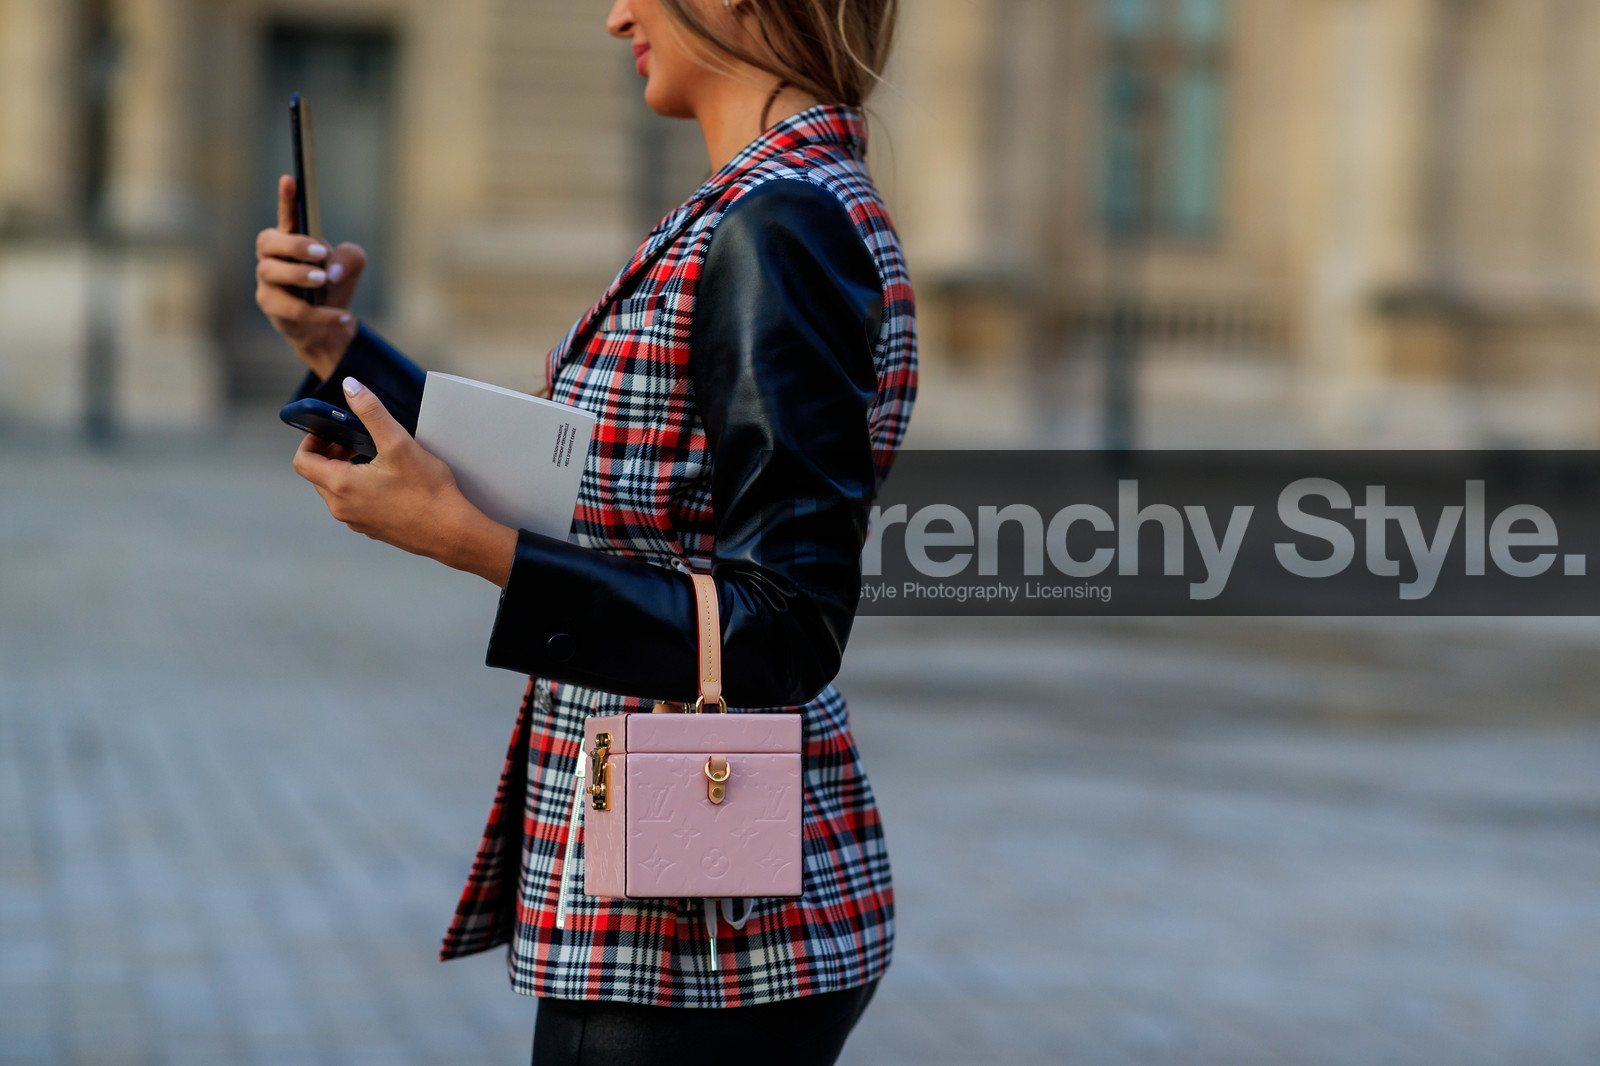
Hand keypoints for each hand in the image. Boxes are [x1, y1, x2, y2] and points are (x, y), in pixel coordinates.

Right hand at [255, 174, 366, 378]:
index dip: (286, 198)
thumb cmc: (333, 287)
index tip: (291, 179)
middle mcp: (273, 256)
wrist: (329, 327)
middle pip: (267, 241)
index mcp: (292, 239)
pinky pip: (292, 308)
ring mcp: (267, 280)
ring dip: (299, 275)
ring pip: (271, 272)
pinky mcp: (270, 305)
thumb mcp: (351, 267)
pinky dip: (321, 313)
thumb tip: (332, 270)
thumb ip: (350, 257)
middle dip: (293, 244)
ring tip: (324, 280)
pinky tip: (344, 316)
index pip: (286, 215)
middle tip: (320, 253)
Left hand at [291, 377, 518, 586]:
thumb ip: (371, 411)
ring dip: (345, 471)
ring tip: (373, 458)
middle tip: (354, 440)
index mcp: (341, 485)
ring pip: (337, 491)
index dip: (311, 441)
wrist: (452, 533)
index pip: (303, 461)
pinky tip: (389, 481)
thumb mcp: (399, 443)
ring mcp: (357, 522)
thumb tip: (350, 386)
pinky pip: (355, 505)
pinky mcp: (373, 530)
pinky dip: (360, 489)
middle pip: (318, 475)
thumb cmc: (428, 490)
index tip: (331, 431)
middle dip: (331, 454)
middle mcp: (342, 507)